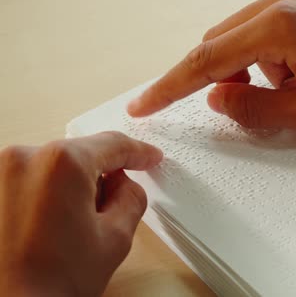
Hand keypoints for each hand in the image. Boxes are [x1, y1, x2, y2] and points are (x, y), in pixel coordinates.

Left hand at [0, 132, 162, 295]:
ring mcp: (0, 172)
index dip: (137, 152)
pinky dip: (45, 194)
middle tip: (108, 211)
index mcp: (62, 164)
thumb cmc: (50, 284)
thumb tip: (124, 185)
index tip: (148, 158)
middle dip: (100, 177)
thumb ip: (131, 198)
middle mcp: (24, 158)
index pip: (111, 145)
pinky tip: (49, 227)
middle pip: (80, 154)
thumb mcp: (116, 238)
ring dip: (70, 187)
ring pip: (53, 166)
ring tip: (70, 229)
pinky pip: (29, 178)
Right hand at [126, 0, 295, 131]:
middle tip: (240, 108)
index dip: (170, 87)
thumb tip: (217, 99)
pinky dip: (276, 53)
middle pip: (223, 41)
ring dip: (255, 67)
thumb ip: (253, 109)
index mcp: (278, 24)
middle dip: (222, 79)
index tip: (144, 104)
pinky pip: (277, 23)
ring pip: (250, 33)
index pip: (205, 60)